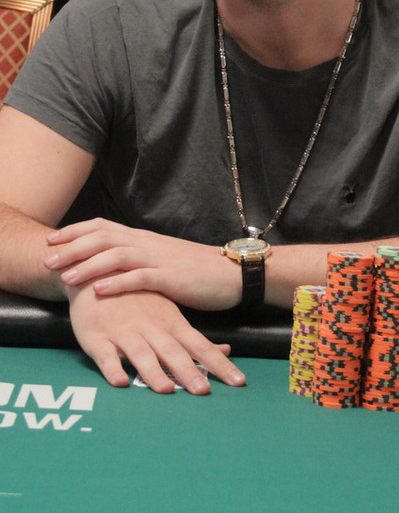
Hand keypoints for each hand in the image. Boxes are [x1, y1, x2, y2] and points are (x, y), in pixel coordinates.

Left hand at [45, 218, 240, 309]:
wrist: (232, 272)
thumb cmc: (196, 270)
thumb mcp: (162, 258)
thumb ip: (139, 257)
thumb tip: (113, 262)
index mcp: (144, 238)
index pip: (103, 226)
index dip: (75, 232)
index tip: (52, 240)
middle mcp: (147, 244)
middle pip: (103, 237)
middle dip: (72, 247)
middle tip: (47, 260)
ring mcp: (159, 259)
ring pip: (116, 255)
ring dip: (88, 265)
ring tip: (66, 277)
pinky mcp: (171, 278)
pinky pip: (139, 278)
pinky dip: (116, 283)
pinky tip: (98, 291)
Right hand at [67, 282, 245, 393]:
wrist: (96, 276)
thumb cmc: (137, 299)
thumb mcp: (169, 313)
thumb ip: (193, 337)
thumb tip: (225, 350)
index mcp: (171, 323)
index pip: (200, 345)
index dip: (219, 363)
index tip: (238, 381)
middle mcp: (151, 327)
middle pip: (172, 351)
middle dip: (188, 371)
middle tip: (203, 390)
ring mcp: (124, 332)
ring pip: (140, 353)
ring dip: (153, 372)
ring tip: (166, 390)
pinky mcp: (97, 338)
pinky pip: (105, 356)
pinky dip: (112, 369)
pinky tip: (119, 382)